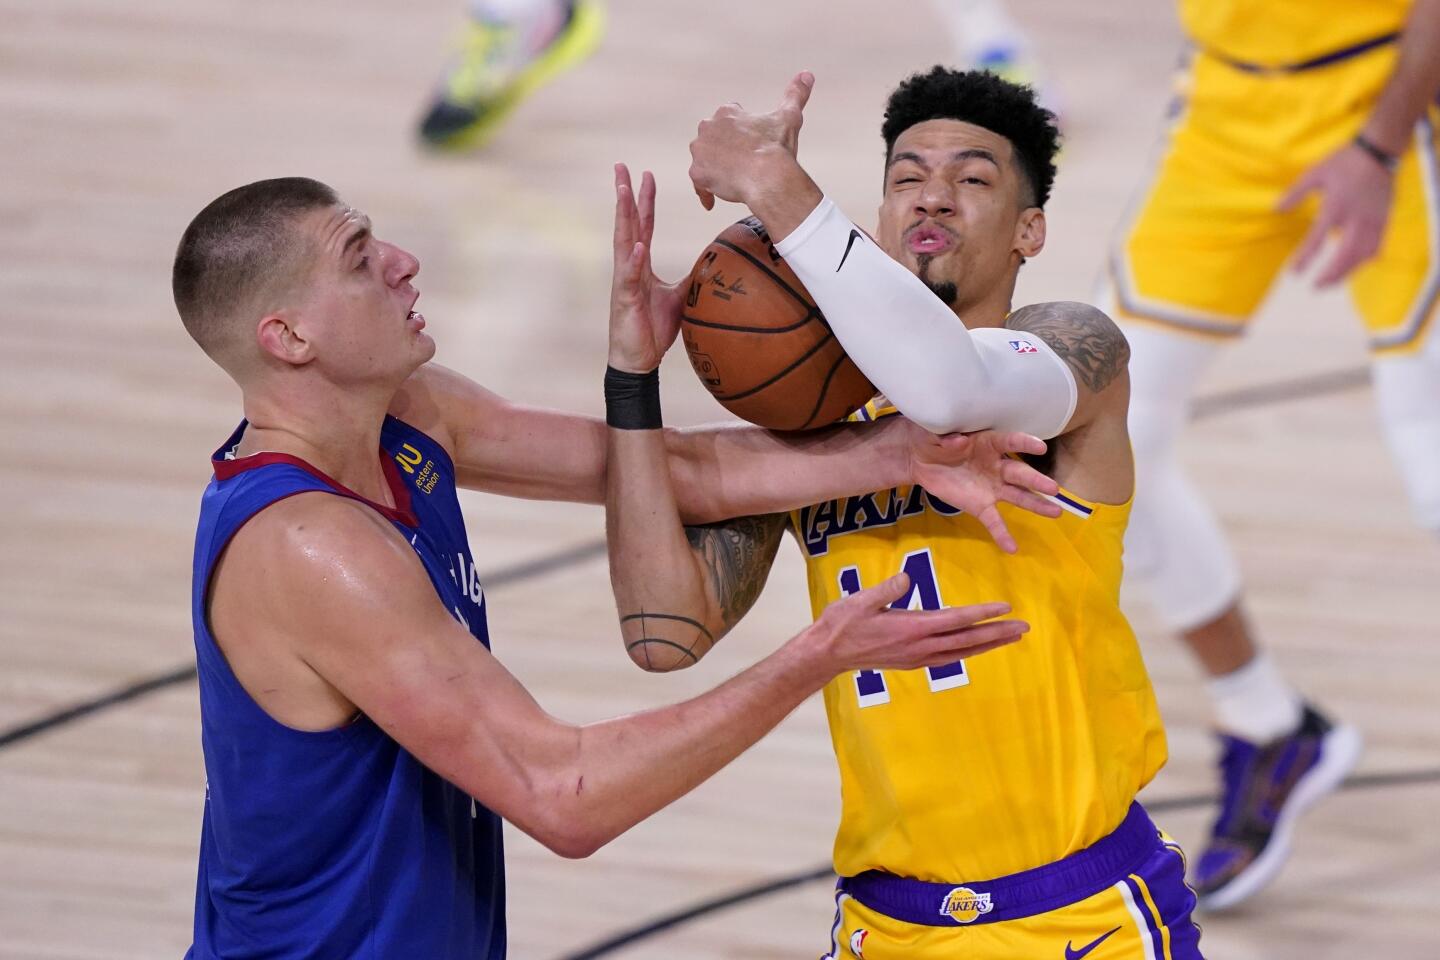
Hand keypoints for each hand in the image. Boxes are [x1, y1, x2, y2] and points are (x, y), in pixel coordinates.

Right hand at [609, 163, 682, 373]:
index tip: (646, 174)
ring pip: (622, 242)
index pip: (643, 225)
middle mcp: (629, 267)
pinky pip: (628, 277)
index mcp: (641, 264)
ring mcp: (624, 281)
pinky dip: (633, 261)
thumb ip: (692, 279)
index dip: (644, 200)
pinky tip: (637, 246)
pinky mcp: (623, 300)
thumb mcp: (680, 298)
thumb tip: (714, 264)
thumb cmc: (652, 329)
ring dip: (622, 216)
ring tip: (623, 191)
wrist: (638, 360)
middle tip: (622, 166)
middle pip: (627, 223)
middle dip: (625, 194)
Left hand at [689, 71, 812, 210]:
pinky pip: (698, 183)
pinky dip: (705, 192)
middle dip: (723, 151)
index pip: (728, 121)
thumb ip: (795, 94)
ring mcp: (700, 151)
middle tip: (741, 166)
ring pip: (704, 161)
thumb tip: (807, 74)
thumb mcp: (788, 117)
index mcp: (726, 113)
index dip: (739, 134)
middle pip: (713, 142)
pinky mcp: (697, 173)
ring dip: (713, 170)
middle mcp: (707, 127)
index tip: (750, 145)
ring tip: (731, 182)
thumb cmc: (777, 147)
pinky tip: (714, 202)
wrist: (767, 176)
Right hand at [803, 573, 1025, 676]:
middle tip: (1023, 628)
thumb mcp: (861, 600)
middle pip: (967, 640)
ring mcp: (917, 657)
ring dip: (988, 645)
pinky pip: (949, 658)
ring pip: (961, 652)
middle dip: (997, 633)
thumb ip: (886, 589)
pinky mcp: (912, 662)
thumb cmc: (842, 623)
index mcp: (911, 628)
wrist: (828, 654)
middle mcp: (920, 646)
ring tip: (1010, 638)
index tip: (1005, 608)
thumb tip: (907, 577)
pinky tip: (977, 648)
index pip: (955, 620)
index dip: (981, 614)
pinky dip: (969, 652)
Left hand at [906, 426, 1061, 553]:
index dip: (1025, 443)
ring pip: (1017, 496)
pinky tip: (1012, 548)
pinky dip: (1002, 534)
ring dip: (1036, 504)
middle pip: (1020, 473)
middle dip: (1036, 481)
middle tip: (1054, 489)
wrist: (919, 459)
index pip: (1010, 442)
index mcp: (988, 443)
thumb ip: (947, 438)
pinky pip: (994, 521)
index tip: (1041, 447)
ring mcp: (991, 487)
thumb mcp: (935, 434)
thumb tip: (960, 441)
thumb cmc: (933, 440)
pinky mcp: (980, 505)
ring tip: (1056, 512)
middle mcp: (996, 465)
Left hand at [1278, 142, 1394, 287]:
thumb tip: (1276, 209)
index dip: (1306, 258)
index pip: (1318, 238)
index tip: (1295, 273)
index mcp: (1336, 206)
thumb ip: (1295, 193)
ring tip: (1330, 282)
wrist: (1379, 151)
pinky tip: (1352, 268)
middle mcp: (1356, 217)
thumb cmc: (1344, 162)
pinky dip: (1363, 261)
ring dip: (1346, 272)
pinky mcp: (1384, 220)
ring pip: (1362, 255)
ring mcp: (1373, 220)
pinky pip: (1376, 247)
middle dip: (1330, 274)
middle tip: (1314, 287)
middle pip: (1345, 254)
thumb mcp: (1315, 173)